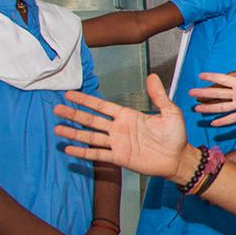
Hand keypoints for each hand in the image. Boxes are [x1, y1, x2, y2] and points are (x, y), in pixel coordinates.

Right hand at [55, 74, 189, 179]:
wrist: (178, 158)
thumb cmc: (175, 135)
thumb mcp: (169, 112)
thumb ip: (158, 96)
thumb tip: (152, 76)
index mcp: (127, 116)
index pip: (101, 106)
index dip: (86, 100)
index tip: (70, 94)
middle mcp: (118, 129)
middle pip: (91, 120)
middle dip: (74, 114)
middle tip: (56, 109)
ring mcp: (117, 143)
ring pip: (90, 137)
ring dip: (73, 133)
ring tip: (57, 129)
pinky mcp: (119, 158)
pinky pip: (98, 154)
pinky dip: (83, 152)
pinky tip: (69, 149)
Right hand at [190, 51, 235, 125]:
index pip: (223, 79)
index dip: (212, 77)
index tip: (200, 75)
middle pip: (218, 93)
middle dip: (204, 93)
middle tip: (190, 92)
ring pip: (222, 106)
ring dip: (209, 108)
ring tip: (196, 108)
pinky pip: (233, 117)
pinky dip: (223, 121)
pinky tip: (213, 123)